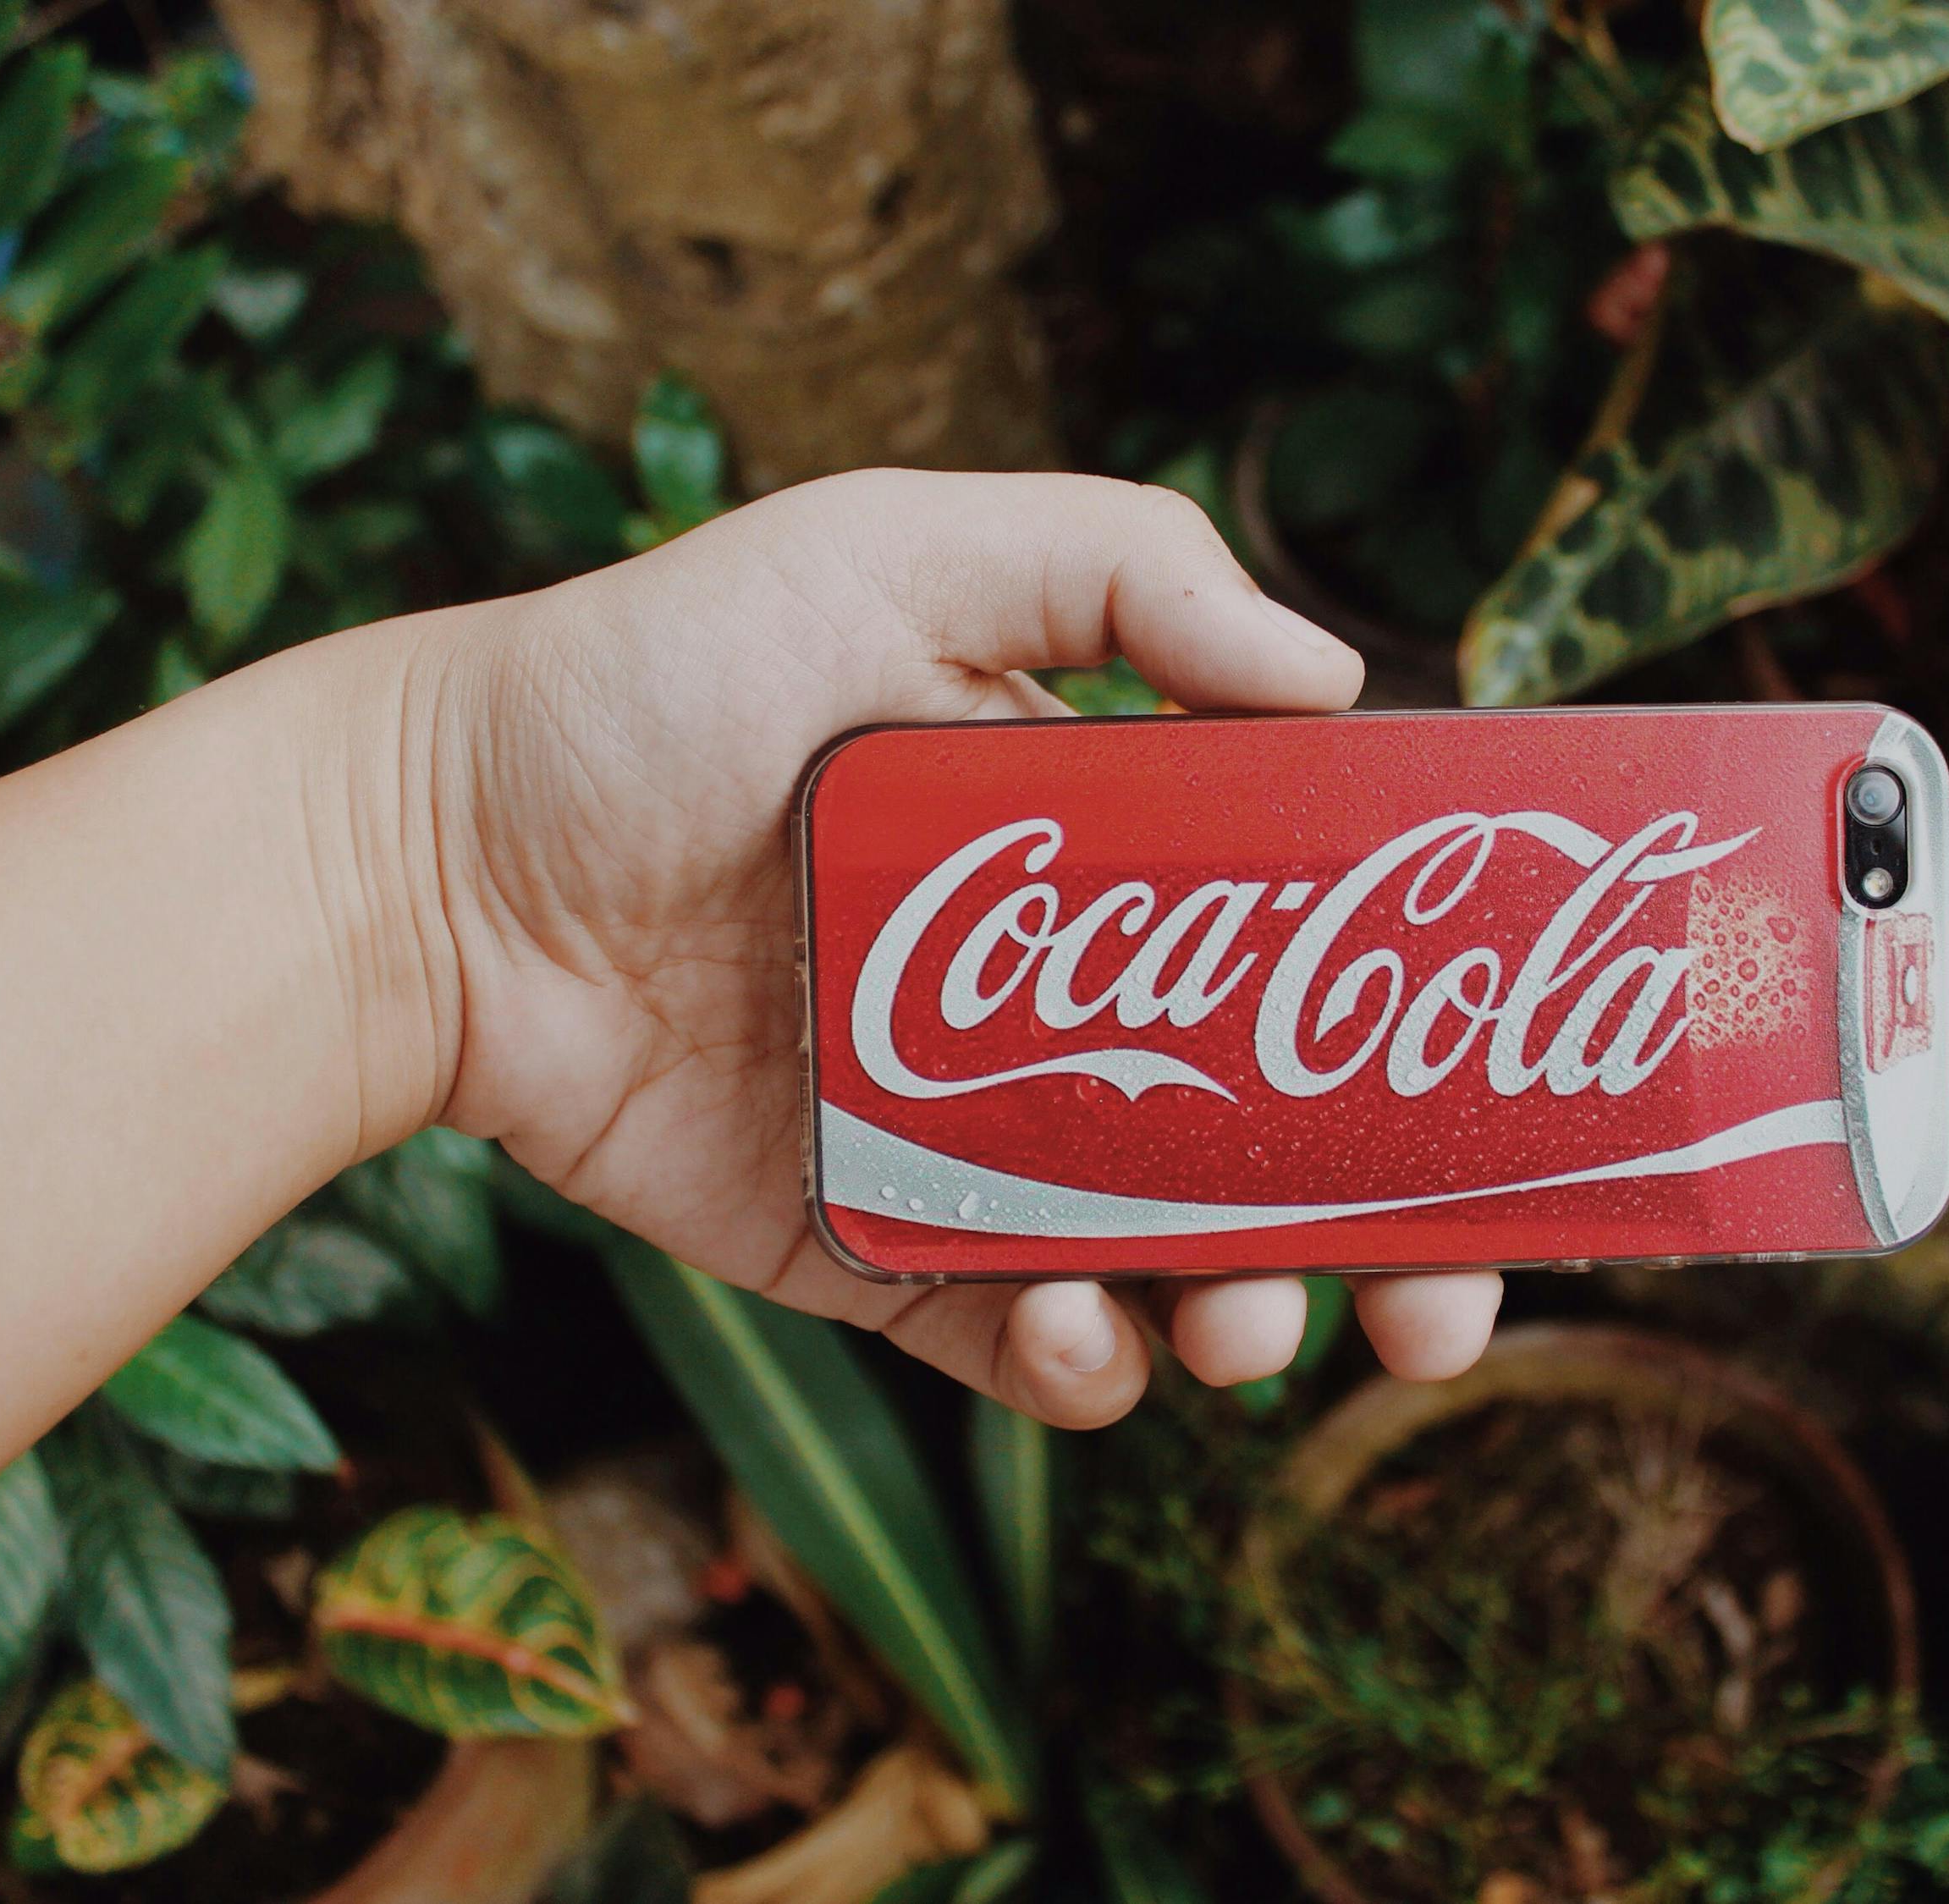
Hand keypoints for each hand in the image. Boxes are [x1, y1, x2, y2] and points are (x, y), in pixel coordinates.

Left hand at [391, 471, 1505, 1425]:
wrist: (429, 867)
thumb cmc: (650, 683)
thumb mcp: (891, 550)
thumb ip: (1119, 575)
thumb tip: (1339, 681)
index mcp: (1111, 856)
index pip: (1320, 949)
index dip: (1434, 1027)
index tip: (1520, 1080)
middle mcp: (1068, 1009)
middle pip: (1286, 1145)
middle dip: (1391, 1239)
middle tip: (1429, 1298)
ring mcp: (978, 1144)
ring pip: (1178, 1268)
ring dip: (1252, 1315)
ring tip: (1242, 1320)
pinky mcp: (876, 1250)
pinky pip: (1018, 1343)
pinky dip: (1077, 1367)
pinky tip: (1072, 1334)